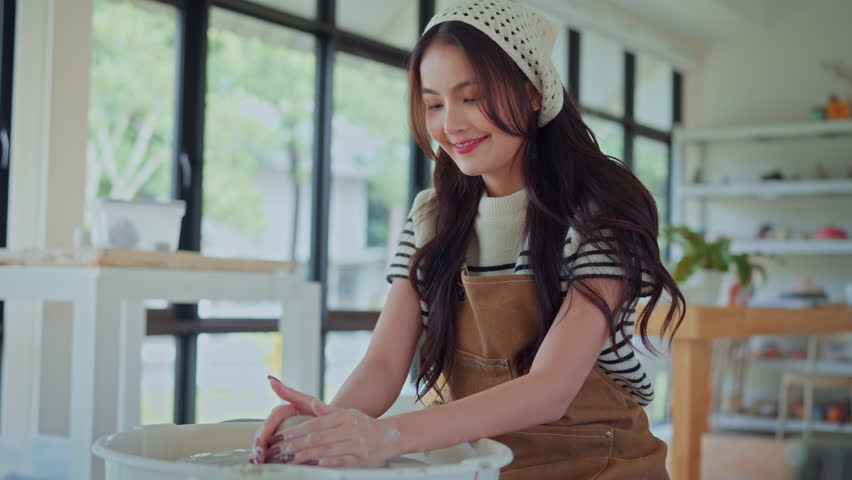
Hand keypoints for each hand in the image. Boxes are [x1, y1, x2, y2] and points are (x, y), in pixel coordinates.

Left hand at [265, 377, 401, 467]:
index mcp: (343, 417)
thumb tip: (312, 404)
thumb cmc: (363, 425)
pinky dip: (327, 463)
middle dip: (295, 446)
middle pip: (317, 438)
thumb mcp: (347, 414)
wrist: (390, 436)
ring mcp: (356, 444)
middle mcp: (349, 428)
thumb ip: (328, 411)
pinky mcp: (362, 459)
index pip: (314, 424)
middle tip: (278, 451)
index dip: (295, 431)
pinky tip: (314, 465)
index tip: (279, 437)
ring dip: (305, 456)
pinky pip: (342, 461)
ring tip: (289, 461)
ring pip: (326, 450)